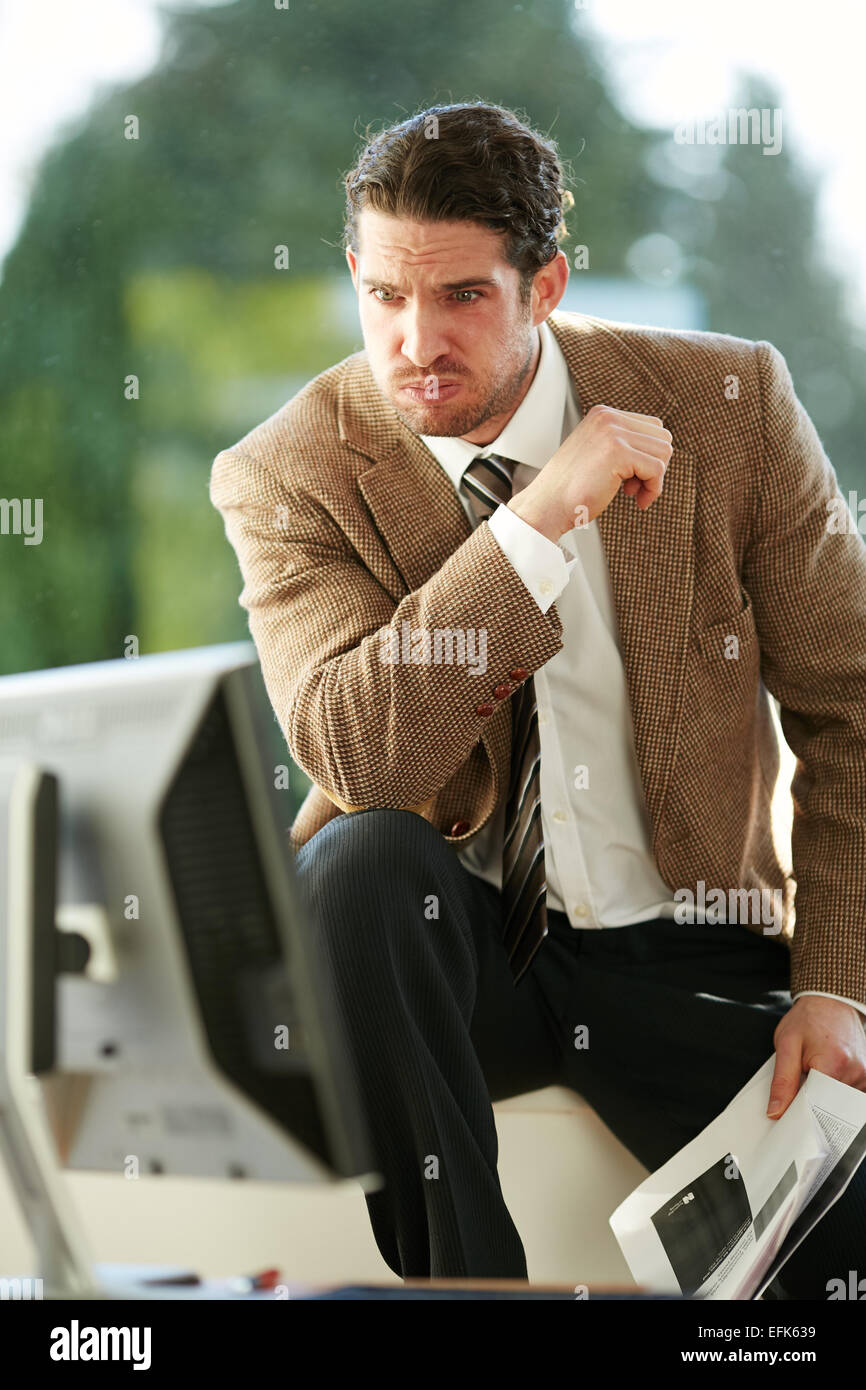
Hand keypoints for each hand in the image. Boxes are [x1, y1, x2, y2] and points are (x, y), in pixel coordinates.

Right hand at [507, 404, 672, 541]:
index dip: (649, 455)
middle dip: (656, 465)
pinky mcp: (618, 452)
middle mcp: (608, 417)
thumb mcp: (597, 454)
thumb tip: (662, 449)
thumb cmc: (570, 489)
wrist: (547, 506)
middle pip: (662, 436)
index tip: (633, 478)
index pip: (651, 426)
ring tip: (634, 493)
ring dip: (655, 478)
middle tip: (635, 487)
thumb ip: (622, 444)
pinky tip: (637, 501)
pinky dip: (653, 489)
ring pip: (664, 451)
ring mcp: (612, 432)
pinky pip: (657, 469)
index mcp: (603, 415)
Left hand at [767, 996, 865, 1117]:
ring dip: (823, 1096)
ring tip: (815, 1072)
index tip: (785, 1113)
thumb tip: (776, 1111)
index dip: (798, 1110)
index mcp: (834, 1064)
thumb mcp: (786, 1045)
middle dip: (811, 1103)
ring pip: (839, 1104)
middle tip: (799, 1085)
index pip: (816, 1106)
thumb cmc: (808, 1019)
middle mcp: (855, 1072)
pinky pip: (848, 1096)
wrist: (830, 1002)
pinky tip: (827, 1076)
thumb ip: (782, 1081)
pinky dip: (834, 1092)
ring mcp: (864, 1075)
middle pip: (829, 1107)